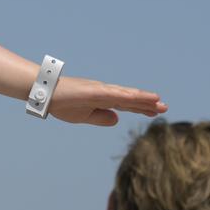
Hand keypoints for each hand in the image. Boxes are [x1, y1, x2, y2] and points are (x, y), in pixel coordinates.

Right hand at [48, 76, 166, 126]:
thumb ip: (100, 118)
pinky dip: (130, 96)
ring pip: (126, 96)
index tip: (155, 111)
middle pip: (129, 99)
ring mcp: (100, 90)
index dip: (140, 108)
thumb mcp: (84, 116)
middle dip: (146, 104)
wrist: (44, 94)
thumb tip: (117, 119)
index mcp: (100, 99)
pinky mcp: (95, 91)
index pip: (125, 105)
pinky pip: (116, 95)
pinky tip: (141, 98)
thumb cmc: (61, 103)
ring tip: (159, 102)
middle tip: (164, 107)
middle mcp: (103, 92)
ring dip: (143, 99)